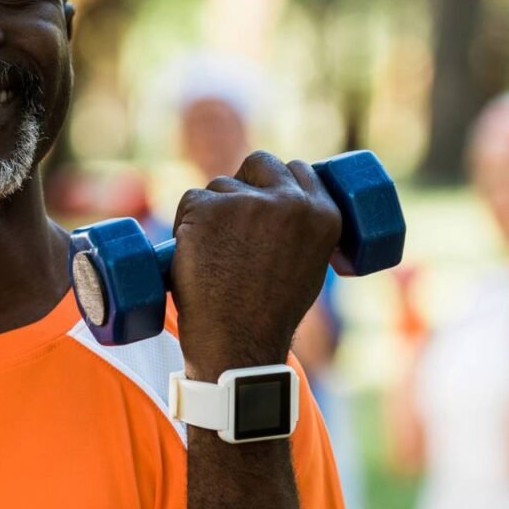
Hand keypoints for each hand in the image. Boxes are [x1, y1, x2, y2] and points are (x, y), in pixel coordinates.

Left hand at [171, 151, 341, 381]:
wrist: (238, 344)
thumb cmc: (271, 316)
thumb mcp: (309, 267)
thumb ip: (302, 231)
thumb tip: (280, 206)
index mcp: (324, 215)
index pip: (299, 170)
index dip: (278, 180)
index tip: (264, 192)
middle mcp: (290, 202)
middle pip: (260, 163)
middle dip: (244, 181)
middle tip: (231, 214)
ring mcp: (248, 202)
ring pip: (220, 186)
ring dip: (212, 210)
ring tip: (215, 255)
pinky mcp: (209, 208)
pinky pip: (190, 200)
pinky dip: (185, 223)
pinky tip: (192, 253)